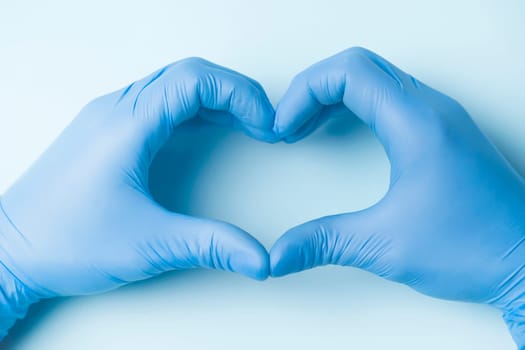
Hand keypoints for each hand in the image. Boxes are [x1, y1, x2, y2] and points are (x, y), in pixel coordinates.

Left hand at [0, 58, 275, 336]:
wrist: (9, 252)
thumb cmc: (64, 242)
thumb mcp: (147, 245)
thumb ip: (210, 245)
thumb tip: (259, 257)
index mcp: (127, 124)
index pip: (196, 79)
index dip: (241, 94)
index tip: (266, 124)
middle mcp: (116, 110)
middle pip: (189, 74)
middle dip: (234, 93)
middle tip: (263, 123)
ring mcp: (108, 118)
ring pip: (173, 85)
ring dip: (214, 99)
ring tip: (244, 126)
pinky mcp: (106, 132)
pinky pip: (157, 103)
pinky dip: (192, 110)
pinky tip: (208, 132)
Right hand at [270, 47, 524, 346]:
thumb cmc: (475, 249)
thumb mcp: (386, 246)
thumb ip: (323, 243)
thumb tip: (278, 254)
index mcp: (418, 124)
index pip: (349, 72)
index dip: (304, 91)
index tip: (283, 127)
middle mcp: (431, 109)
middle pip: (358, 66)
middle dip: (312, 89)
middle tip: (288, 124)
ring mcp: (438, 118)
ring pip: (374, 78)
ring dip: (332, 95)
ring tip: (304, 127)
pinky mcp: (440, 132)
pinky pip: (388, 97)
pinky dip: (353, 106)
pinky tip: (338, 132)